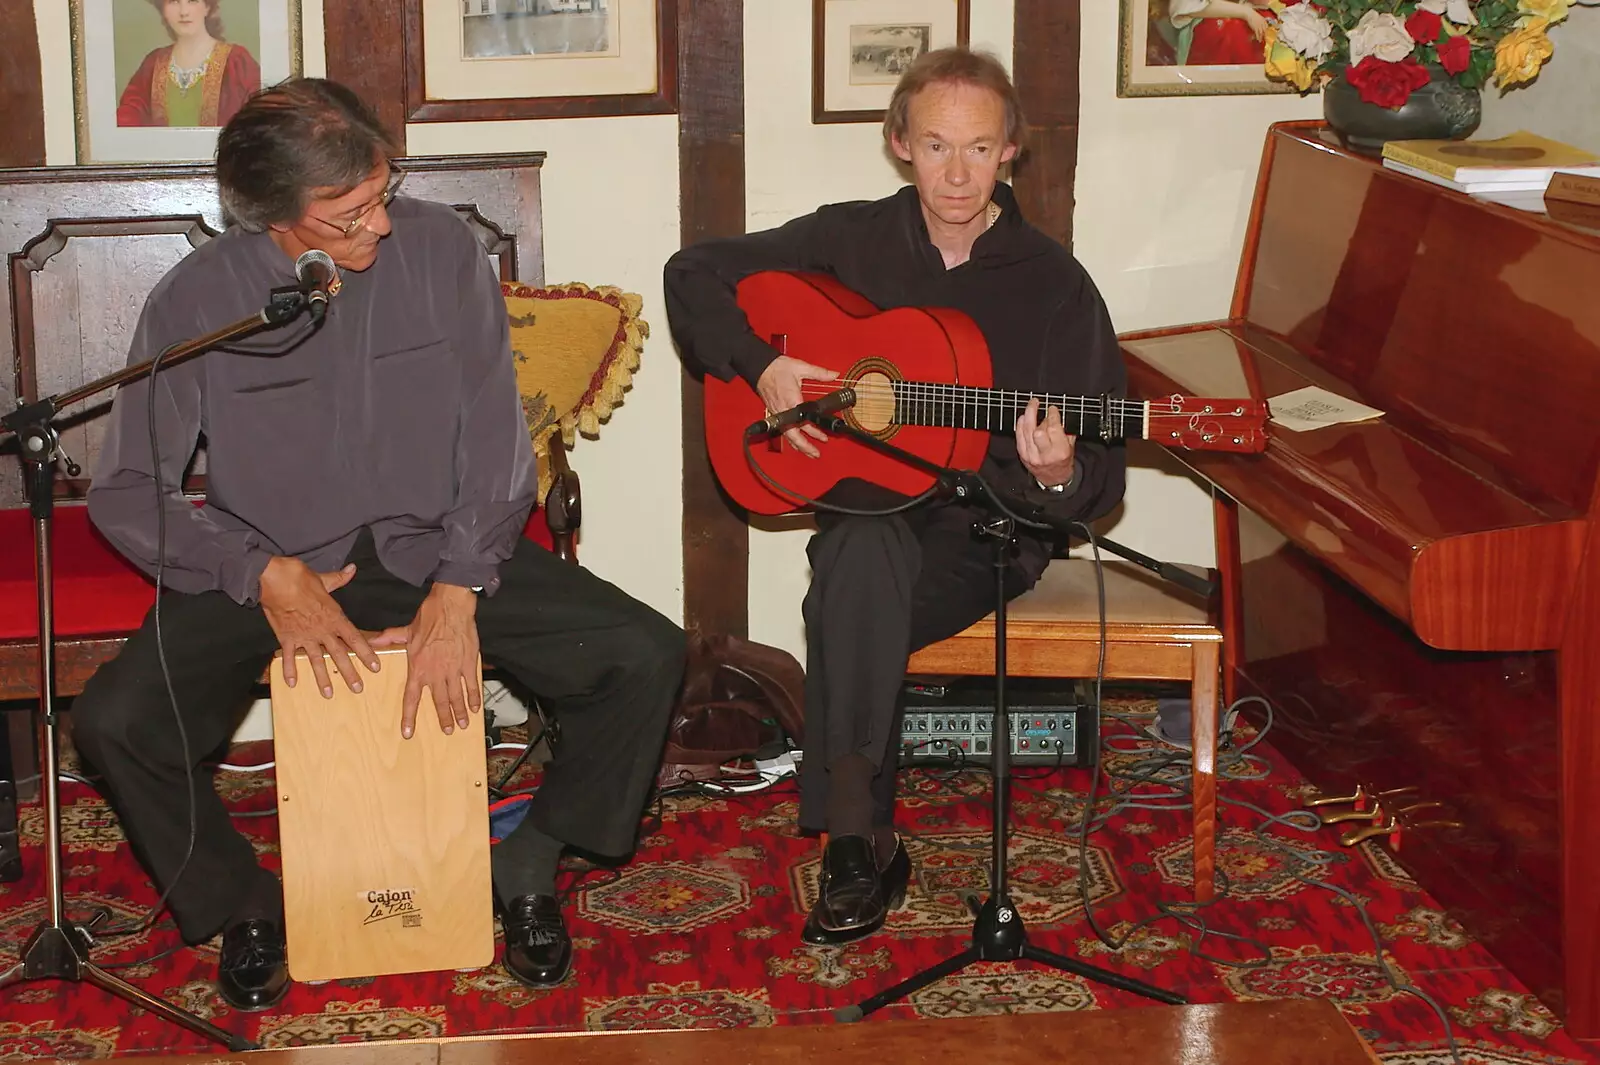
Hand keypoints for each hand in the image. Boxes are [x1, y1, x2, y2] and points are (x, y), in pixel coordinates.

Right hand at [259, 557, 378, 697]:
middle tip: (358, 688)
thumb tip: (352, 569)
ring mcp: (304, 636)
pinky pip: (289, 657)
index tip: (375, 667)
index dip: (366, 653)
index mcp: (334, 617)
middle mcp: (322, 630)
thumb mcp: (324, 579)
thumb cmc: (301, 578)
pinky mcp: (286, 638)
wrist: (276, 580)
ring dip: (322, 678)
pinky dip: (290, 670)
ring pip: (316, 661)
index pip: (355, 639)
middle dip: (349, 673)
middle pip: (339, 655)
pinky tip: (292, 684)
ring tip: (328, 694)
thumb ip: (339, 578)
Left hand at [370, 584, 480, 738]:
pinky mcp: (468, 663)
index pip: (411, 698)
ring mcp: (453, 670)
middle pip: (439, 702)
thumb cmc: (429, 618)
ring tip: (461, 724)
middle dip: (443, 719)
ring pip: (456, 697)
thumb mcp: (406, 630)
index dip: (409, 717)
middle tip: (447, 731)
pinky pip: (471, 685)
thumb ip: (390, 639)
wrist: (450, 608)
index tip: (408, 732)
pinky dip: (473, 697)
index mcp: (418, 668)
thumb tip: (372, 641)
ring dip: (459, 713)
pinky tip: (475, 707)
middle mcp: (435, 673)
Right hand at [755, 356, 838, 458]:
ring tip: (811, 452)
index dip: (813, 430)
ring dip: (799, 444)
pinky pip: (785, 429)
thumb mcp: (801, 367)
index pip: (803, 420)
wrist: (760, 367)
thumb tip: (834, 375)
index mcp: (791, 400)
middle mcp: (784, 411)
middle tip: (816, 454)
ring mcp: (778, 413)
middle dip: (805, 446)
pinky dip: (793, 437)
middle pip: (793, 435)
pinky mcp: (776, 413)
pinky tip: (799, 441)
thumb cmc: (777, 368)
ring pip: (789, 434)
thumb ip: (819, 373)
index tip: (823, 436)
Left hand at [1014, 396, 1077, 488]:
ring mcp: (1032, 456)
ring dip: (1027, 415)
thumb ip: (1066, 430)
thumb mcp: (1070, 446)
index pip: (1054, 429)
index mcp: (1060, 452)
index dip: (1052, 415)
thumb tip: (1057, 414)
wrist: (1054, 480)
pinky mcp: (1023, 456)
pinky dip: (1020, 425)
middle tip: (1037, 403)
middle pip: (1037, 431)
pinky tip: (1023, 417)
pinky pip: (1019, 437)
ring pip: (1026, 432)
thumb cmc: (1063, 461)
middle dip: (1036, 414)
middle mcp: (1045, 455)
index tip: (1052, 408)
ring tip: (1031, 406)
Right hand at [1243, 7, 1268, 38]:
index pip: (1267, 27)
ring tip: (1260, 41)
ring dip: (1261, 37)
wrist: (1249, 14)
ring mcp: (1259, 26)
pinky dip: (1258, 37)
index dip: (1267, 31)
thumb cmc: (1253, 15)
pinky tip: (1258, 39)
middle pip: (1265, 31)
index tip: (1266, 35)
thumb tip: (1261, 26)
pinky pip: (1257, 33)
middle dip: (1265, 35)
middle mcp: (1263, 23)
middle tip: (1264, 39)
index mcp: (1264, 21)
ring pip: (1261, 33)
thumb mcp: (1259, 18)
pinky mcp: (1255, 27)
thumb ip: (1261, 21)